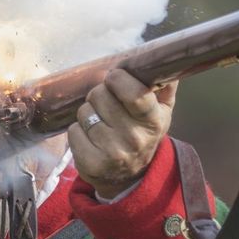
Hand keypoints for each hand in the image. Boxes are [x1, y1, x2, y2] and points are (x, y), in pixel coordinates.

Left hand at [68, 70, 177, 199]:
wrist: (129, 178)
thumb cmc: (143, 135)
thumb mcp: (161, 113)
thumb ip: (164, 87)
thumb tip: (165, 61)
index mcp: (153, 121)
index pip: (134, 92)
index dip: (118, 79)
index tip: (114, 78)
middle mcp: (134, 138)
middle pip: (100, 95)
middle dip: (99, 95)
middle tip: (108, 106)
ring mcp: (113, 152)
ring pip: (85, 112)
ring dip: (88, 114)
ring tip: (101, 124)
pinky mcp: (91, 163)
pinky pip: (73, 130)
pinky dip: (78, 131)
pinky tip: (91, 139)